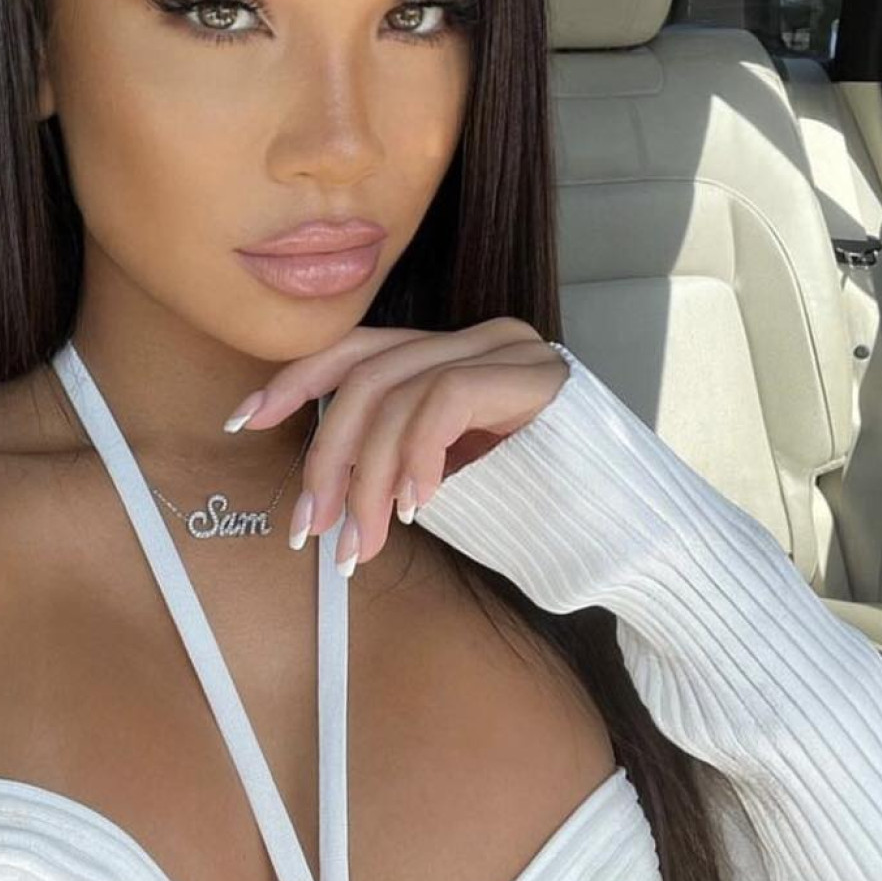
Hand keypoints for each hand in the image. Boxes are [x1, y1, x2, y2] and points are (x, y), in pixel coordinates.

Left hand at [227, 318, 568, 570]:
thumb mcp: (449, 483)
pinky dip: (418, 456)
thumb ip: (396, 463)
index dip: (293, 381)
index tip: (244, 420)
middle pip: (364, 371)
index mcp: (455, 354)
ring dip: (368, 477)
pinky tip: (419, 509)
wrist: (637, 538)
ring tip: (363, 543)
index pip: (356, 351)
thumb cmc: (542, 518)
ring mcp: (509, 350)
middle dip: (324, 452)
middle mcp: (480, 338)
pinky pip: (444, 399)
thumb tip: (322, 490)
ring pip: (396, 392)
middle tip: (309, 525)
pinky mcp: (534, 376)